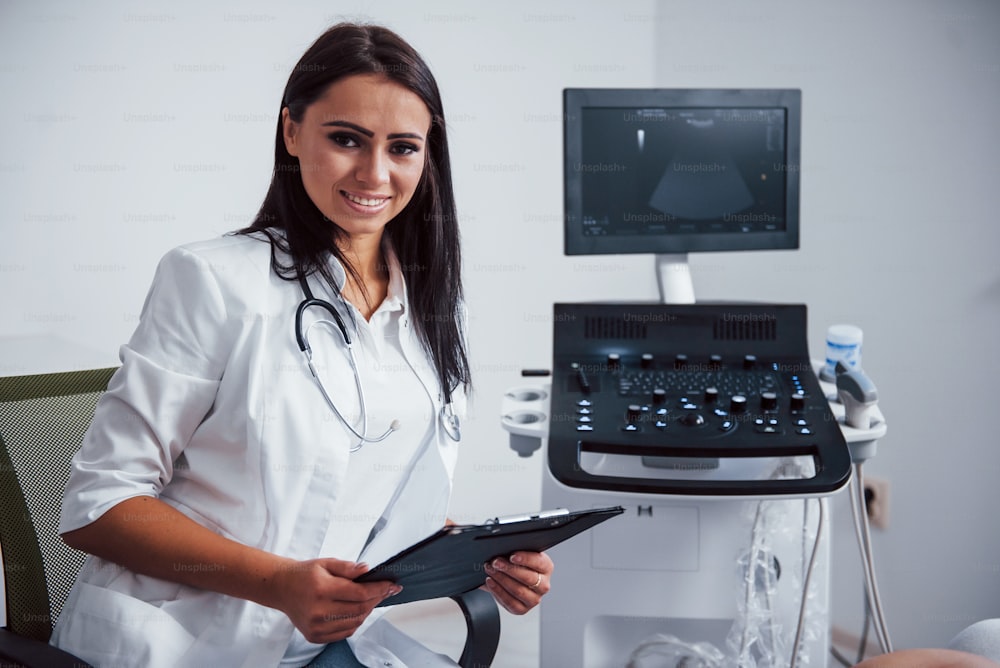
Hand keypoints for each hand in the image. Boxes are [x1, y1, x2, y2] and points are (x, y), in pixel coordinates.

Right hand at [271, 558, 401, 642]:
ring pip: (354, 623)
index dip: (380, 589)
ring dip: (368, 611)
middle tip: (386, 591)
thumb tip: (367, 570)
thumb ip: (348, 567)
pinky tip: (358, 611)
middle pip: (359, 609)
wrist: (281, 588)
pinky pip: (344, 633)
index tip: (392, 585)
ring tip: (372, 599)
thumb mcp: (326, 563)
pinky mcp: (314, 636)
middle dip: (377, 599)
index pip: (359, 593)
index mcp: (322, 589)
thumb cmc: (304, 574)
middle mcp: (318, 611)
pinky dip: (355, 622)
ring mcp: (316, 627)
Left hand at [483, 550, 553, 614]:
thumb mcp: (519, 555)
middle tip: (496, 562)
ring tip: (490, 570)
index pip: (539, 563)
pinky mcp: (522, 609)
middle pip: (528, 578)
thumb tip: (502, 550)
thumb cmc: (516, 565)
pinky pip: (510, 602)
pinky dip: (498, 591)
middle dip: (509, 569)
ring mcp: (534, 599)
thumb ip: (515, 553)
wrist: (511, 579)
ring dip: (501, 579)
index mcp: (546, 568)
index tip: (512, 556)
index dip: (525, 559)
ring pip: (518, 590)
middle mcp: (543, 585)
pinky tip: (491, 582)